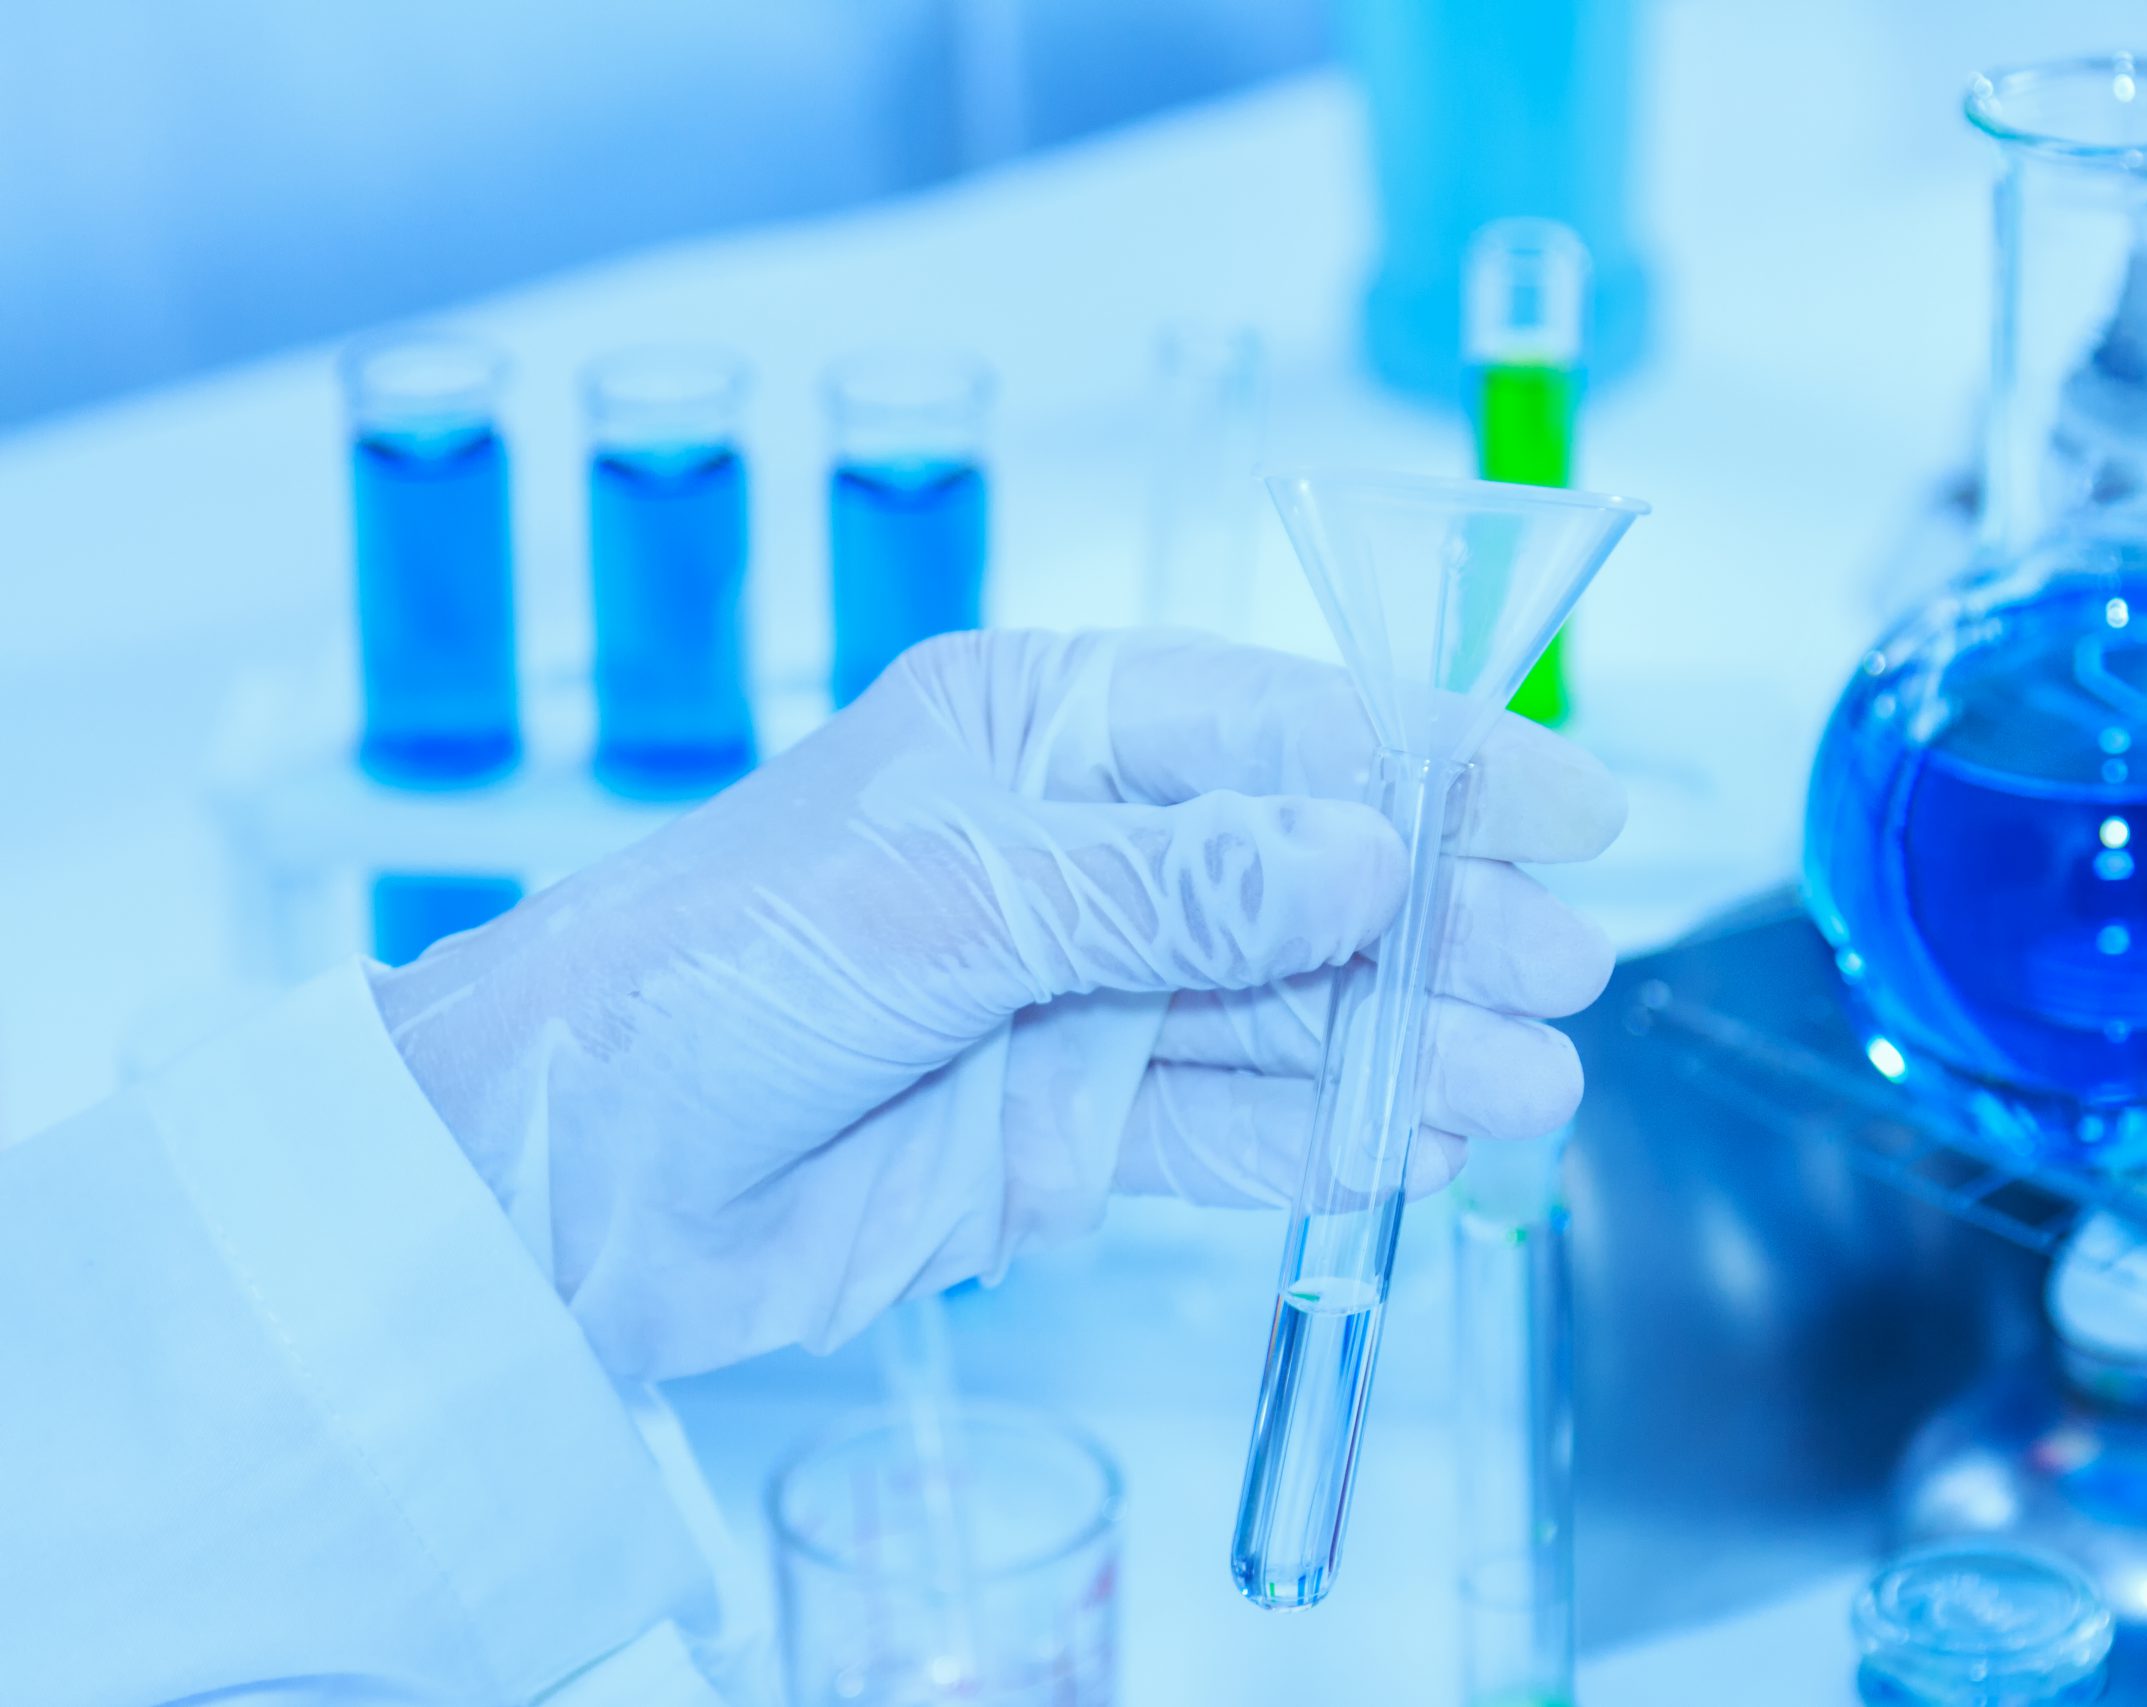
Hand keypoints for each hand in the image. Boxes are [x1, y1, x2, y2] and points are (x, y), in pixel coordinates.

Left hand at [373, 629, 1623, 1378]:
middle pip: (1306, 874)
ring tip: (1531, 1080)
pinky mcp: (1070, 1127)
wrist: (560, 1187)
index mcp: (1041, 728)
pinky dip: (1330, 1135)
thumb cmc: (704, 977)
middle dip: (1440, 917)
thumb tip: (1364, 853)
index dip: (1432, 761)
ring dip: (1409, 1042)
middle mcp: (1079, 850)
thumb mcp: (940, 899)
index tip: (1565, 801)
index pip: (1277, 725)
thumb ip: (1161, 884)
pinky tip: (1429, 1139)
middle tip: (1566, 963)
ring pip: (1286, 1010)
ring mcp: (1082, 995)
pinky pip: (1232, 1124)